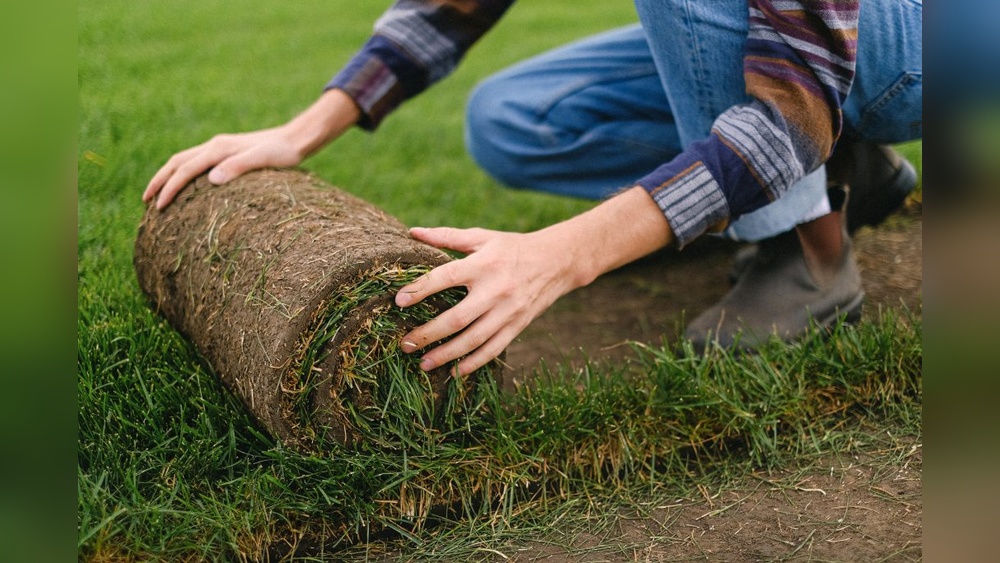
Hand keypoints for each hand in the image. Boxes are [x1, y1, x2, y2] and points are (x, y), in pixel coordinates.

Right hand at [143, 127, 305, 208]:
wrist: (295, 139)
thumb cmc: (282, 153)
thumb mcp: (263, 160)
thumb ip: (239, 167)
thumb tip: (212, 179)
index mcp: (219, 149)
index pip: (185, 169)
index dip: (170, 188)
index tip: (159, 207)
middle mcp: (215, 146)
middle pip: (176, 162)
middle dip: (159, 181)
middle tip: (146, 202)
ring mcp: (220, 148)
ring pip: (184, 160)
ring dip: (168, 176)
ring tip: (157, 195)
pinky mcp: (226, 152)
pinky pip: (196, 162)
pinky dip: (183, 174)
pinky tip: (185, 187)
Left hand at [395, 226, 587, 375]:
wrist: (557, 261)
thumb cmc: (512, 247)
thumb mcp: (482, 237)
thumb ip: (447, 236)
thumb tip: (413, 232)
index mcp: (482, 264)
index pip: (445, 278)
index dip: (420, 289)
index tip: (398, 301)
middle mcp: (495, 290)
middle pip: (456, 318)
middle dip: (428, 333)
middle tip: (404, 344)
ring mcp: (507, 312)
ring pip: (473, 340)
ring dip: (446, 354)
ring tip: (423, 363)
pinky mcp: (517, 326)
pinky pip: (493, 349)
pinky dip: (474, 363)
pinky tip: (455, 372)